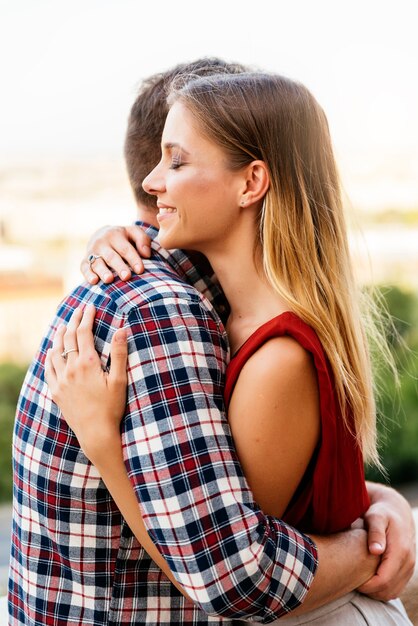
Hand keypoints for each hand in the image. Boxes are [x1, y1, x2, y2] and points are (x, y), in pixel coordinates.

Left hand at [45, 305, 127, 461]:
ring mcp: (61, 380)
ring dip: (59, 335)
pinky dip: (49, 356)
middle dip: (73, 320)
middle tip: (78, 310)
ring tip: (63, 326)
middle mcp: (71, 368)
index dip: (86, 317)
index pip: (84, 332)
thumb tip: (122, 329)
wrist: (96, 434)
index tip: (90, 306)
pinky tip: (51, 351)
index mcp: (88, 363)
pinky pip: (48, 368)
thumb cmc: (112, 408)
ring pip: (55, 351)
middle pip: (68, 337)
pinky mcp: (56, 391)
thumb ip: (119, 353)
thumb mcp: (120, 380)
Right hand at [81, 224, 151, 283]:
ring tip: (109, 279)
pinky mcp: (84, 261)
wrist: (101, 235)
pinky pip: (84, 267)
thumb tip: (146, 254)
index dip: (133, 259)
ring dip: (103, 271)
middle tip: (126, 277)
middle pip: (111, 257)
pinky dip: (88, 274)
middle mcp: (102, 243)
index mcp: (115, 235)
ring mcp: (92, 252)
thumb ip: (143, 240)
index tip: (140, 270)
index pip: (125, 249)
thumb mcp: (133, 233)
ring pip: (97, 263)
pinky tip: (94, 281)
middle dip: (119, 267)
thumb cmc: (123, 238)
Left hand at [357, 481, 415, 599]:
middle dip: (369, 591)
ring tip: (359, 581)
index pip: (384, 580)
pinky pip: (396, 588)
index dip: (367, 585)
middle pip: (388, 590)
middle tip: (352, 582)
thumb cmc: (381, 513)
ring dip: (376, 592)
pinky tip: (369, 580)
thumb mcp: (375, 517)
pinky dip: (382, 590)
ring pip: (393, 592)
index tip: (352, 580)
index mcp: (400, 551)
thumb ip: (375, 533)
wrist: (396, 511)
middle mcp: (408, 561)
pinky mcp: (407, 570)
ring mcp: (409, 567)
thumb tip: (376, 551)